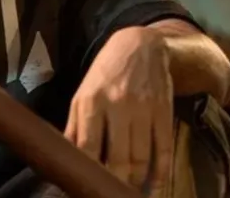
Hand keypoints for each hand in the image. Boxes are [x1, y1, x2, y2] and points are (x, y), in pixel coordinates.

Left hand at [65, 26, 173, 194]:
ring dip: (135, 182)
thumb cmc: (105, 75)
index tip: (85, 187)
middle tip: (109, 194)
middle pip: (118, 158)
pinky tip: (155, 187)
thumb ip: (75, 127)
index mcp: (91, 101)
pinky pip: (164, 149)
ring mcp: (144, 109)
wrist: (141, 46)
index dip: (87, 172)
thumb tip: (65, 158)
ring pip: (141, 158)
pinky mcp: (164, 112)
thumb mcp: (83, 94)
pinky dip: (161, 173)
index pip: (88, 146)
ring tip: (127, 192)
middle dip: (114, 183)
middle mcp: (118, 105)